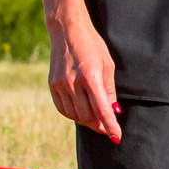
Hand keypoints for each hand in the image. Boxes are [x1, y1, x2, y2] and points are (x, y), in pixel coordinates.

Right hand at [49, 14, 120, 141]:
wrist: (68, 31)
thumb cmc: (92, 46)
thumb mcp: (107, 65)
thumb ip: (109, 91)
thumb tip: (113, 112)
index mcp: (90, 77)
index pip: (101, 110)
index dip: (110, 126)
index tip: (116, 137)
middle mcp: (73, 83)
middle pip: (87, 115)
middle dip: (99, 125)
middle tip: (107, 127)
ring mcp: (60, 84)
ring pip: (74, 114)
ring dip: (87, 120)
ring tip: (96, 119)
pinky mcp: (52, 85)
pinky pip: (63, 109)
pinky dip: (73, 114)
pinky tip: (81, 112)